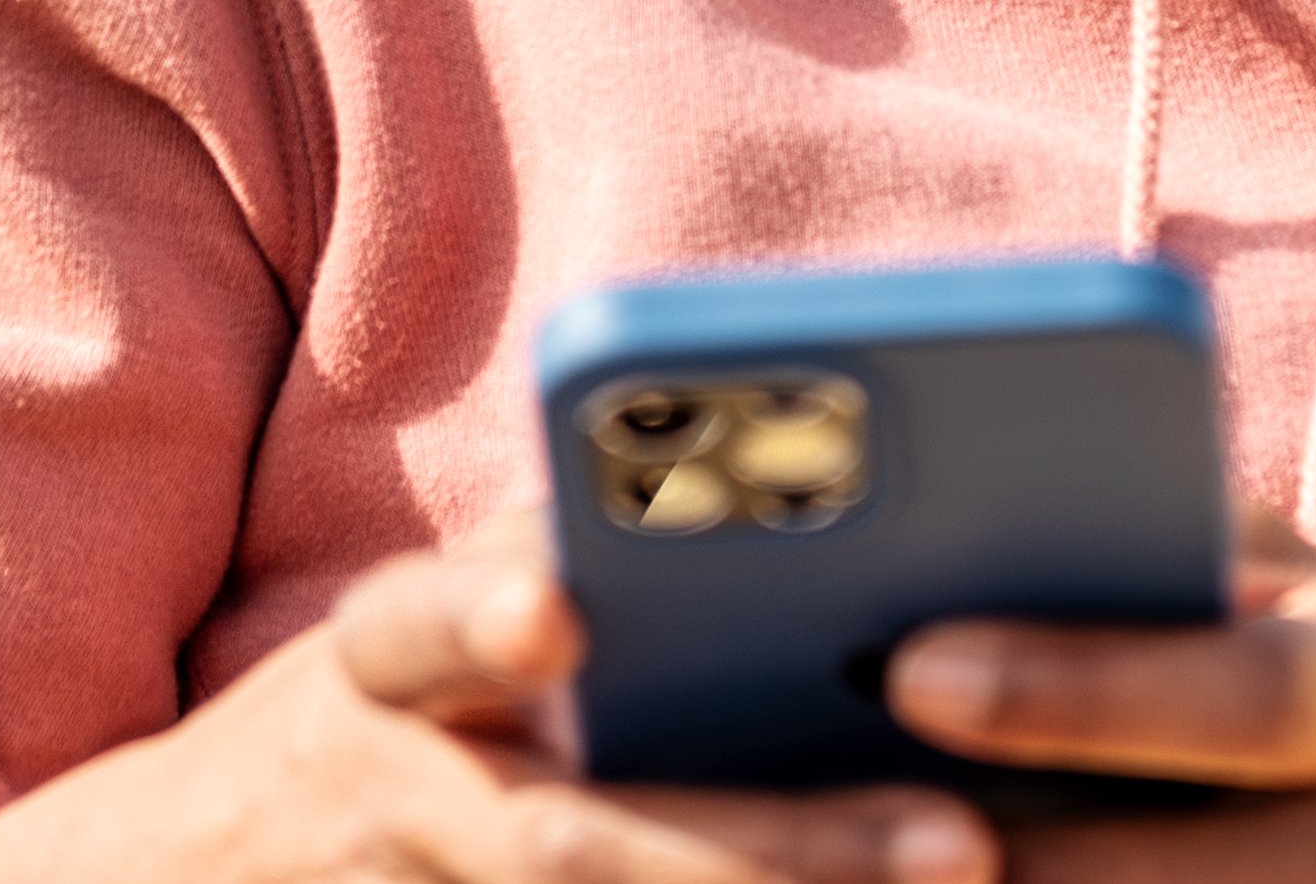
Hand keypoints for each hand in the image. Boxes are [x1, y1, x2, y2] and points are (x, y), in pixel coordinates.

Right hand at [0, 516, 983, 883]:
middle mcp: (389, 805)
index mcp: (378, 668)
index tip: (563, 609)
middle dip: (768, 849)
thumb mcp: (408, 633)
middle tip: (964, 842)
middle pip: (574, 848)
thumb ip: (533, 566)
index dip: (484, 619)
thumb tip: (740, 470)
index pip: (420, 627)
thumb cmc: (351, 732)